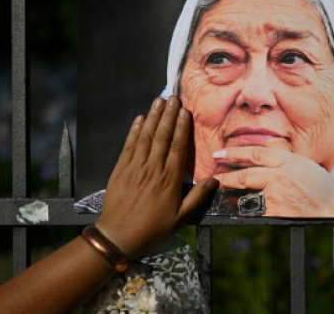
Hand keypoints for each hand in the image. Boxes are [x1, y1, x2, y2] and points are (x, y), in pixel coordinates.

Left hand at [96, 96, 218, 258]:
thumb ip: (197, 198)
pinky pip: (129, 145)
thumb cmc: (152, 229)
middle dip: (168, 115)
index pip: (177, 147)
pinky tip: (139, 118)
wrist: (117, 236)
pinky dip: (134, 130)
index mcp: (169, 180)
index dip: (182, 127)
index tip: (185, 111)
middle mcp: (153, 168)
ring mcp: (135, 167)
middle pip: (162, 136)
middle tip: (173, 97)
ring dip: (152, 117)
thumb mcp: (180, 219)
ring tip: (158, 100)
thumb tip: (215, 180)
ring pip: (145, 137)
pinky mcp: (120, 169)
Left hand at [211, 147, 333, 216]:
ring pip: (248, 195)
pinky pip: (257, 212)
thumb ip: (285, 164)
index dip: (235, 153)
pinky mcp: (277, 213)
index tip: (219, 154)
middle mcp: (282, 175)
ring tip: (223, 195)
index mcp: (289, 161)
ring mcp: (278, 195)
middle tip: (213, 176)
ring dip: (234, 197)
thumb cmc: (326, 191)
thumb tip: (262, 164)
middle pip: (246, 173)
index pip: (256, 153)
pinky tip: (241, 213)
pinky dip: (249, 213)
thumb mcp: (306, 167)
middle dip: (226, 175)